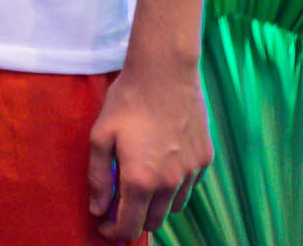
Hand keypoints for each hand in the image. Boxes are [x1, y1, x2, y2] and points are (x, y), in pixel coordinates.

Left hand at [87, 57, 209, 239]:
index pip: (130, 225)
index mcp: (141, 180)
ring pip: (173, 206)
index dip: (115, 233)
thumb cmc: (128, 101)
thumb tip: (98, 209)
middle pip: (153, 222)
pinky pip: (189, 185)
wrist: (165, 72)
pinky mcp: (205, 158)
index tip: (105, 228)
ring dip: (155, 204)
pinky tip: (161, 165)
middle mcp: (170, 183)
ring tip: (140, 184)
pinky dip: (174, 185)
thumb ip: (97, 177)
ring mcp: (191, 172)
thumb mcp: (100, 137)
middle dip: (134, 220)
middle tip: (119, 206)